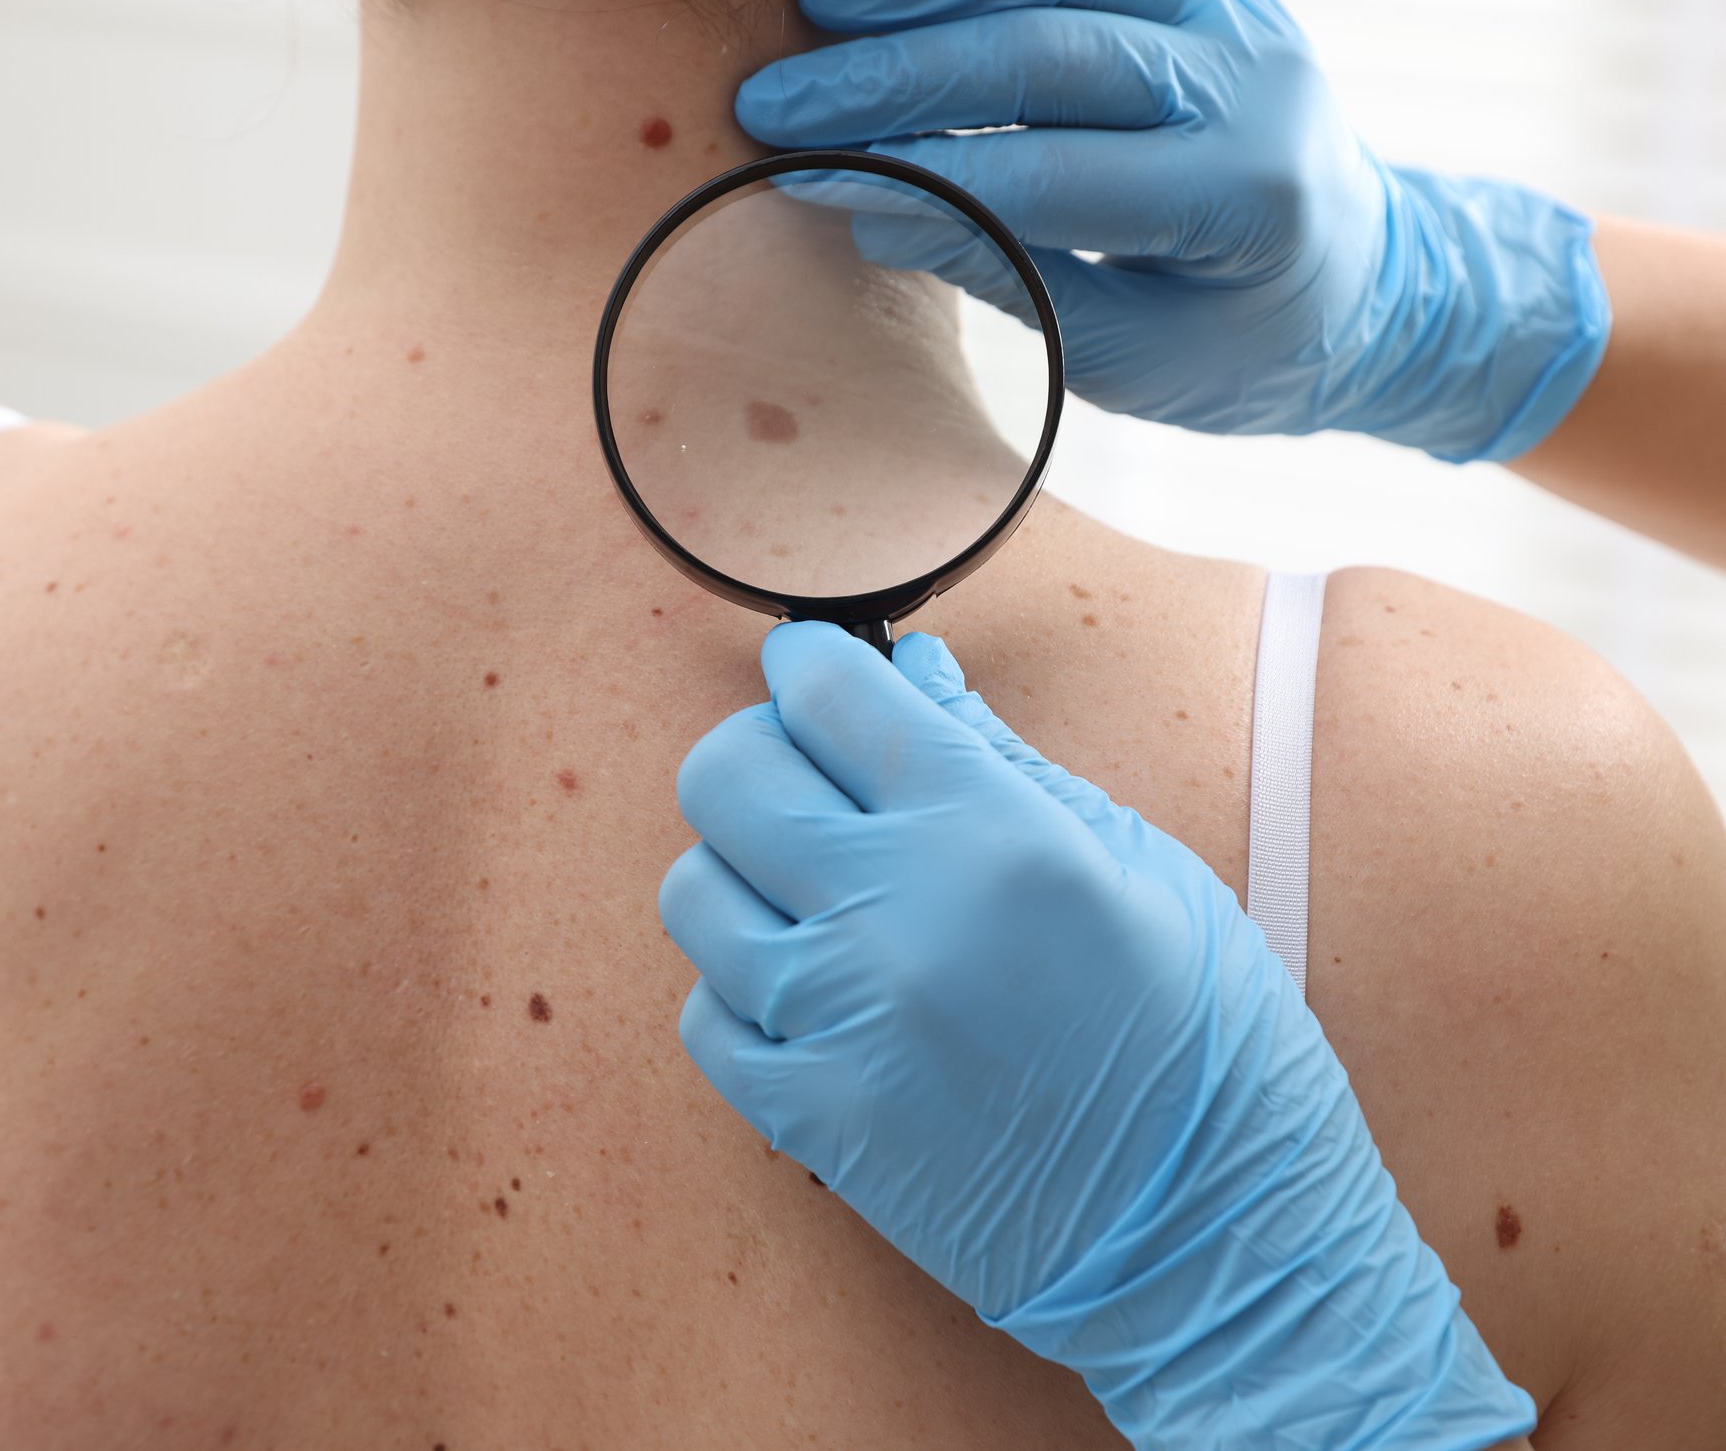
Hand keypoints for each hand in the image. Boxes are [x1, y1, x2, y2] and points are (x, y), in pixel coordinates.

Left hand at [659, 624, 1535, 1448]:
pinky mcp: (809, 1119)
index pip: (829, 693)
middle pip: (727, 774)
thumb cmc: (1204, 1041)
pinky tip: (812, 994)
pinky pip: (703, 1012)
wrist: (1214, 1241)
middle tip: (812, 779)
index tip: (813, 675)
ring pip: (694, 890)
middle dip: (762, 754)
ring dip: (743, 876)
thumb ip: (999, 758)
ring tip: (816, 899)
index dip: (810, 667)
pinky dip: (742, 990)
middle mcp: (895, 916)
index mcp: (991, 833)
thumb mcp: (1137, 866)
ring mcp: (839, 1023)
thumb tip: (912, 670)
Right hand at [736, 0, 1609, 464]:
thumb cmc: (1233, 342)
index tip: (805, 180)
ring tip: (824, 0)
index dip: (917, 176)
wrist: (1362, 279)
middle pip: (1051, 50)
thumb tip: (873, 209)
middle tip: (778, 96)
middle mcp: (1253, 84)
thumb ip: (1010, 276)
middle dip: (896, 72)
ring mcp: (1242, 9)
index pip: (1050, 176)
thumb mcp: (1124, 357)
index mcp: (1241, 201)